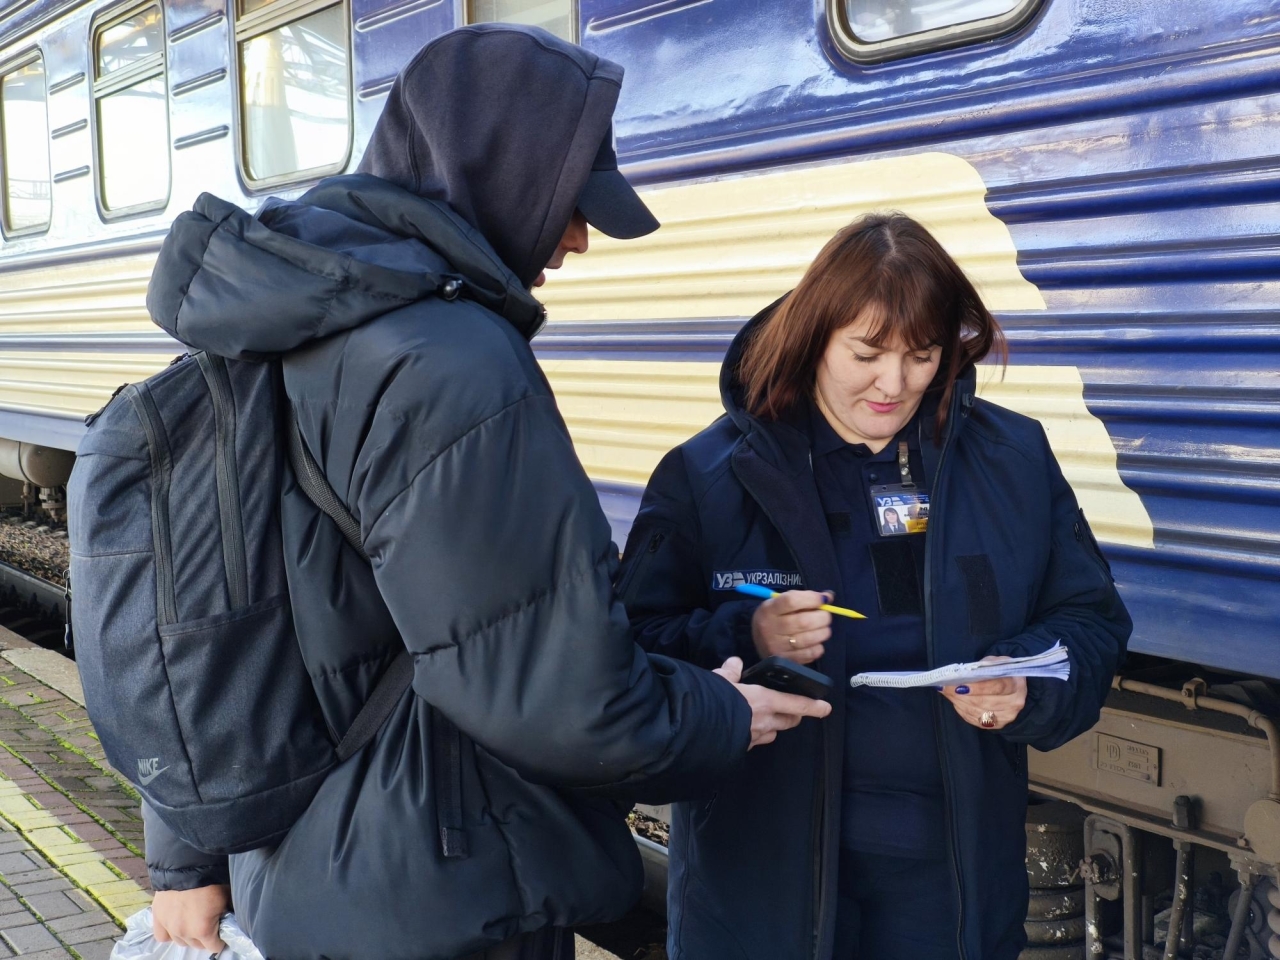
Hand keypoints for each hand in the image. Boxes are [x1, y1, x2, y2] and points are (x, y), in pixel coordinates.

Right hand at [152, 885, 229, 952]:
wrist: (188, 863)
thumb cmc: (212, 879)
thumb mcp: (226, 898)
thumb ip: (225, 914)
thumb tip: (228, 920)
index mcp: (203, 930)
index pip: (214, 947)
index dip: (220, 940)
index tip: (222, 932)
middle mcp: (184, 932)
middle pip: (196, 945)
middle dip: (204, 938)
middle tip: (209, 924)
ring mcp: (169, 926)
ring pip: (180, 941)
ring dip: (188, 935)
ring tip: (193, 922)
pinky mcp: (157, 918)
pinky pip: (162, 936)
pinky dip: (169, 933)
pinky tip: (177, 924)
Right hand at [714, 656, 831, 747]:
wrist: (697, 728)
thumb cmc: (713, 699)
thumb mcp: (721, 679)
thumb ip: (731, 671)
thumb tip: (735, 662)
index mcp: (765, 700)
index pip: (797, 704)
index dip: (814, 706)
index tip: (826, 708)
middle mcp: (765, 720)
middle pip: (790, 721)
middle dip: (794, 717)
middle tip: (793, 711)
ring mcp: (755, 736)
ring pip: (774, 733)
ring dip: (775, 727)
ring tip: (767, 720)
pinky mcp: (743, 747)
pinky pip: (756, 741)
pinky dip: (755, 735)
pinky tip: (745, 730)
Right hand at [750, 590, 832, 664]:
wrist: (758, 641)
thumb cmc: (775, 617)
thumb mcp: (780, 603)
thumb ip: (803, 597)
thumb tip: (829, 596)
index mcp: (769, 610)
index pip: (791, 601)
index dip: (812, 599)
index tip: (823, 599)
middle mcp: (770, 628)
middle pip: (803, 621)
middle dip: (822, 617)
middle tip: (825, 616)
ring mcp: (777, 647)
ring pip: (808, 639)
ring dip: (823, 632)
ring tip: (823, 629)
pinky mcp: (785, 660)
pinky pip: (809, 654)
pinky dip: (818, 647)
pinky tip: (816, 642)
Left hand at [940, 657, 1025, 730]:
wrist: (1013, 687)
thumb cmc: (1001, 672)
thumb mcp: (996, 663)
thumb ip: (982, 667)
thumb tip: (961, 674)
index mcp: (1016, 684)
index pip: (997, 687)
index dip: (977, 687)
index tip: (959, 686)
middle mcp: (1014, 703)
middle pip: (984, 702)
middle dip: (961, 695)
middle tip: (945, 688)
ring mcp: (1006, 716)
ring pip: (977, 712)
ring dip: (959, 702)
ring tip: (948, 693)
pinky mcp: (997, 725)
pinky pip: (975, 720)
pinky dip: (963, 710)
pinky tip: (956, 701)